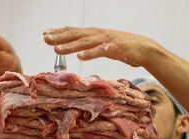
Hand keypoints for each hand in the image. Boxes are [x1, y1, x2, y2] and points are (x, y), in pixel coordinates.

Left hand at [43, 27, 158, 67]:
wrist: (144, 48)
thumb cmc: (123, 48)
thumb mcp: (103, 45)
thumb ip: (91, 45)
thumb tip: (77, 49)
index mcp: (94, 33)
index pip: (73, 31)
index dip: (59, 32)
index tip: (45, 34)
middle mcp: (98, 34)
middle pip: (75, 35)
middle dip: (59, 37)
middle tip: (45, 39)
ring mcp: (106, 40)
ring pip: (84, 43)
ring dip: (70, 45)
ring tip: (56, 49)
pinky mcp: (114, 49)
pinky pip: (100, 51)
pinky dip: (90, 53)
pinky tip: (80, 56)